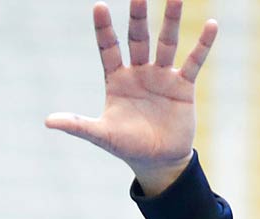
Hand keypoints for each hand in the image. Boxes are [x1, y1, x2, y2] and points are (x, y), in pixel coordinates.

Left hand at [45, 0, 218, 195]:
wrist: (158, 162)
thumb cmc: (127, 147)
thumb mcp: (101, 135)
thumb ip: (77, 125)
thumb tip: (47, 122)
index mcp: (117, 80)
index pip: (109, 48)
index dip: (104, 30)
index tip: (99, 6)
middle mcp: (139, 72)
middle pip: (138, 38)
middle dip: (138, 17)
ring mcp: (162, 76)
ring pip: (167, 42)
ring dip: (171, 20)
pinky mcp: (183, 85)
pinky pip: (194, 61)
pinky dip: (203, 44)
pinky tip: (211, 25)